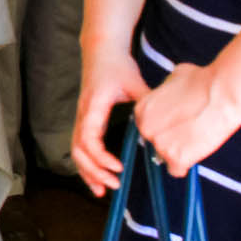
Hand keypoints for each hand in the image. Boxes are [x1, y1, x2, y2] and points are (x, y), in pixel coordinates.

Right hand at [72, 46, 148, 194]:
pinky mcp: (85, 120)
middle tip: (114, 185)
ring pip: (76, 152)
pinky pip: (80, 147)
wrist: (100, 50)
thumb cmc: (117, 65)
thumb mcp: (134, 82)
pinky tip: (98, 178)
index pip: (89, 139)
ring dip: (87, 173)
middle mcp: (83, 114)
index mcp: (93, 106)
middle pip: (78, 151)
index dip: (102, 158)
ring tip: (102, 190)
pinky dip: (87, 165)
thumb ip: (147, 104)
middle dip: (94, 172)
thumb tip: (164, 126)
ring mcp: (81, 118)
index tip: (119, 168)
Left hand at [134, 63, 240, 177]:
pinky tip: (196, 151)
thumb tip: (168, 99)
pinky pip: (176, 170)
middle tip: (189, 130)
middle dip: (169, 139)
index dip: (164, 125)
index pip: (147, 125)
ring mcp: (160, 145)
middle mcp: (146, 128)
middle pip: (154, 142)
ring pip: (165, 156)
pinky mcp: (176, 158)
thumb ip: (164, 93)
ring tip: (197, 136)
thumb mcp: (173, 79)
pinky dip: (186, 164)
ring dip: (179, 151)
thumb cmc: (202, 81)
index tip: (177, 123)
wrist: (222, 92)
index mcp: (141, 109)